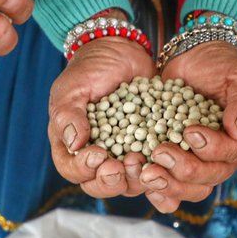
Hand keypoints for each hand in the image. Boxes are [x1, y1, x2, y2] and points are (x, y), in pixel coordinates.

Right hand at [48, 36, 156, 199]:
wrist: (121, 52)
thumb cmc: (90, 68)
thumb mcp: (73, 86)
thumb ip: (69, 114)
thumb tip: (74, 144)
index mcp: (72, 146)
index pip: (73, 170)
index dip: (84, 169)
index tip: (98, 155)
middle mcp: (98, 156)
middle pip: (101, 185)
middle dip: (111, 181)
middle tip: (121, 165)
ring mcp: (125, 154)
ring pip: (130, 182)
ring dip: (137, 177)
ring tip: (141, 159)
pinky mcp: (149, 148)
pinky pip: (156, 167)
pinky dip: (162, 170)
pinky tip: (167, 161)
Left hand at [145, 41, 236, 213]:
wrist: (194, 58)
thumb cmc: (222, 63)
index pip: (233, 153)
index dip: (212, 148)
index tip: (190, 132)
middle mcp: (229, 155)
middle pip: (210, 175)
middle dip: (185, 168)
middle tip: (160, 153)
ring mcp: (203, 161)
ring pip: (191, 186)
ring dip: (168, 184)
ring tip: (146, 173)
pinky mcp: (180, 161)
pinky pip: (173, 187)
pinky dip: (160, 192)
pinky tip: (143, 186)